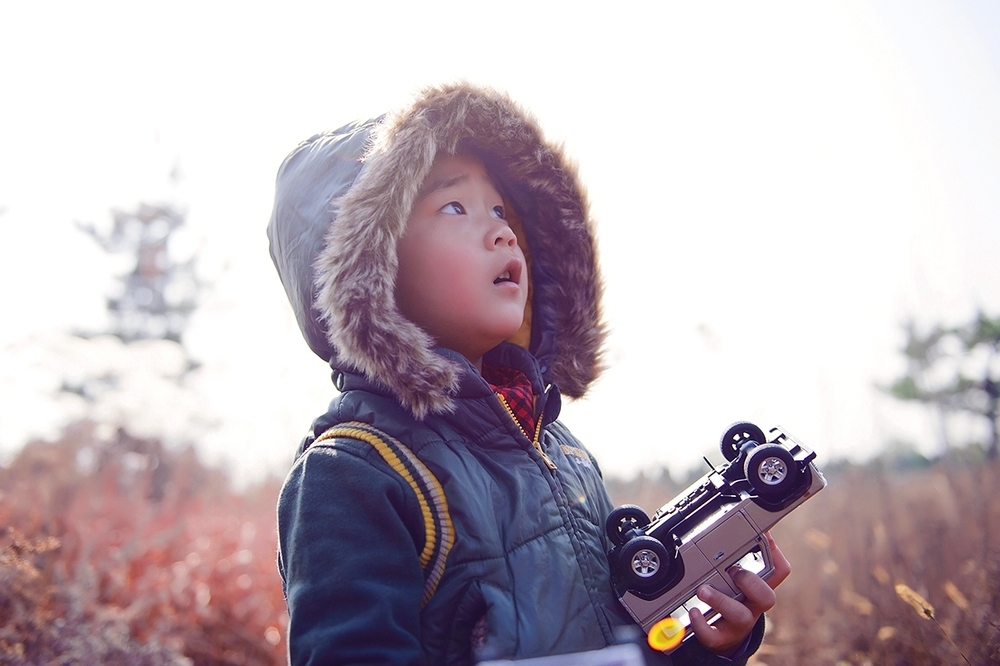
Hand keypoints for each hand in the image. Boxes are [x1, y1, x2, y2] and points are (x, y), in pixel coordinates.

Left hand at [688, 532, 790, 653]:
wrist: (725, 637)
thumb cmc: (731, 600)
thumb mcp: (736, 579)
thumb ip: (733, 557)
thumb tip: (725, 522)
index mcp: (758, 588)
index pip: (780, 571)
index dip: (775, 552)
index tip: (763, 535)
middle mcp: (753, 606)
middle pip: (767, 597)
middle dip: (750, 581)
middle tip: (733, 570)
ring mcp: (739, 624)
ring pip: (741, 616)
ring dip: (721, 601)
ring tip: (703, 591)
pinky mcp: (721, 638)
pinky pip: (714, 635)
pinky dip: (702, 625)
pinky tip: (693, 612)